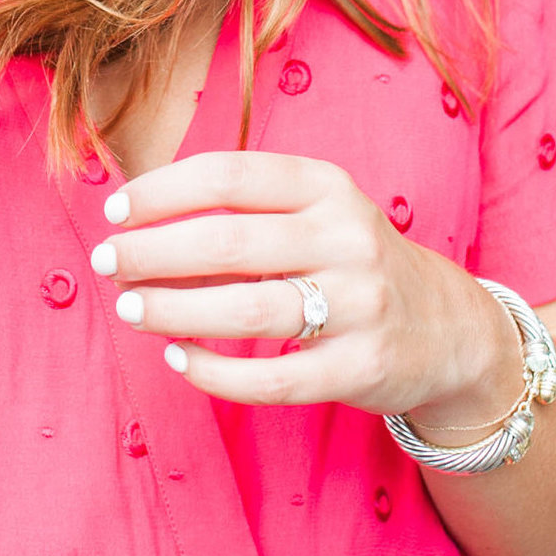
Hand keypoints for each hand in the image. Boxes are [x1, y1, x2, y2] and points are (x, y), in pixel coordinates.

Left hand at [92, 151, 523, 432]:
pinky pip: (272, 379)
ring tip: (129, 309)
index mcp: (329, 189)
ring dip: (174, 309)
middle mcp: (348, 240)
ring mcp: (359, 306)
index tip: (114, 211)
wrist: (448, 329)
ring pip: (247, 310)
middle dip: (153, 252)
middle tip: (107, 263)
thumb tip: (139, 216)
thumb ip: (245, 208)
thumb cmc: (351, 265)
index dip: (163, 192)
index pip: (231, 175)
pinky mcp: (359, 368)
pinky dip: (214, 372)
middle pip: (230, 241)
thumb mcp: (317, 214)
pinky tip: (177, 359)